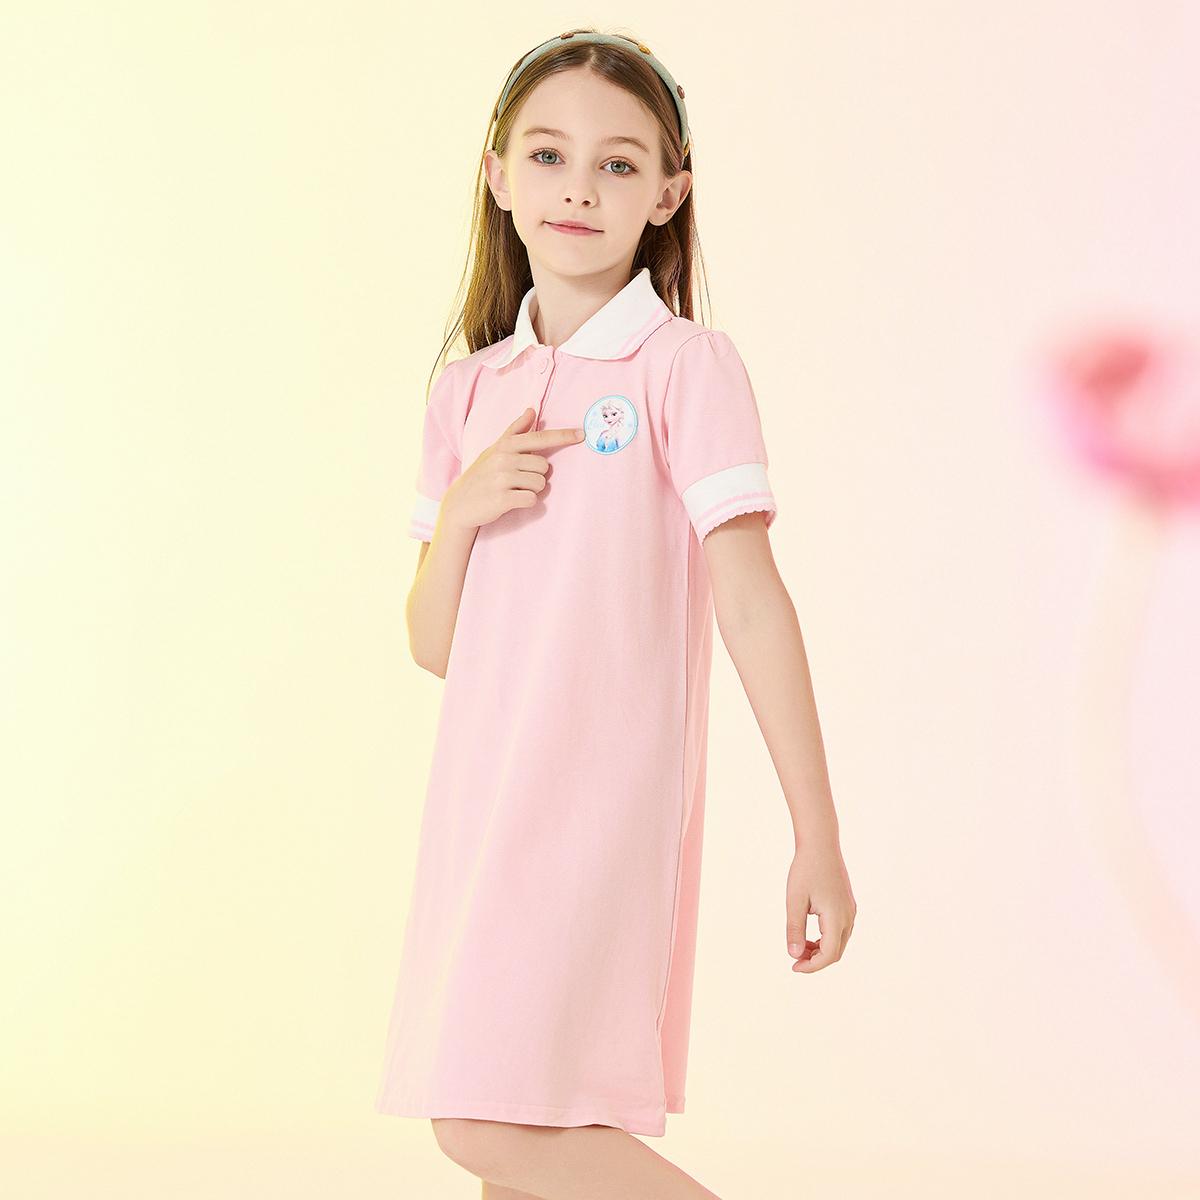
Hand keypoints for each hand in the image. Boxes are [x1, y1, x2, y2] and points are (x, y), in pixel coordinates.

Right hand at [441, 408, 584, 533]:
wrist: (459, 503)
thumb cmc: (481, 475)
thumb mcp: (494, 449)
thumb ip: (515, 430)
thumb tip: (531, 410)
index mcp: (505, 445)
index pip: (539, 438)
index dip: (562, 436)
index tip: (581, 434)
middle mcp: (503, 459)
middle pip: (544, 466)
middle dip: (537, 475)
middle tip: (518, 480)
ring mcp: (502, 478)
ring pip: (540, 484)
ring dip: (531, 490)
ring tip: (513, 490)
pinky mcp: (502, 498)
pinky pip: (532, 499)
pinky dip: (526, 502)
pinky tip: (512, 501)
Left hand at [786, 834, 855, 971]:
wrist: (820, 844)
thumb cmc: (805, 869)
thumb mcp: (795, 901)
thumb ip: (794, 929)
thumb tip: (794, 955)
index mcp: (837, 917)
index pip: (829, 955)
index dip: (812, 966)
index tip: (794, 967)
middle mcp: (848, 916)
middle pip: (836, 952)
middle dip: (816, 961)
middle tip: (795, 960)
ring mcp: (850, 910)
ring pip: (839, 942)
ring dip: (821, 950)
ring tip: (800, 947)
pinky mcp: (847, 905)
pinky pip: (840, 930)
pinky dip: (826, 938)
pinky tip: (809, 935)